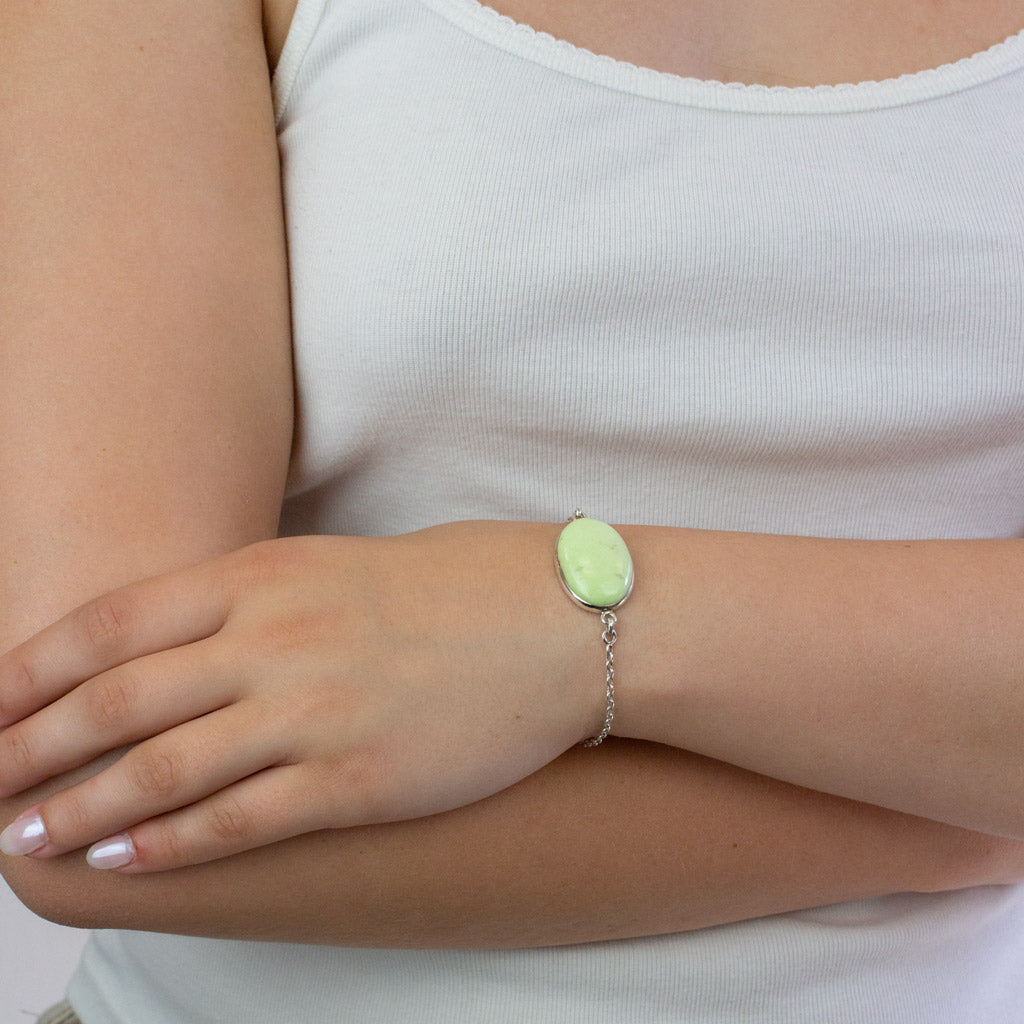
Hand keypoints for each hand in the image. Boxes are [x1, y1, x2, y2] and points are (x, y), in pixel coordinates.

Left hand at [0, 525, 595, 871]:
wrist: (560, 621)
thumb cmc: (457, 585)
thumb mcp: (338, 565)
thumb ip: (255, 599)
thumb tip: (181, 644)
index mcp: (266, 577)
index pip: (112, 625)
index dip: (31, 670)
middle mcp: (274, 641)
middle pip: (115, 702)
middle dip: (29, 747)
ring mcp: (312, 712)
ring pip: (159, 770)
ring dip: (79, 809)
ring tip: (23, 835)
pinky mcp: (354, 780)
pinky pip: (237, 821)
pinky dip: (168, 846)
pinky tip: (121, 862)